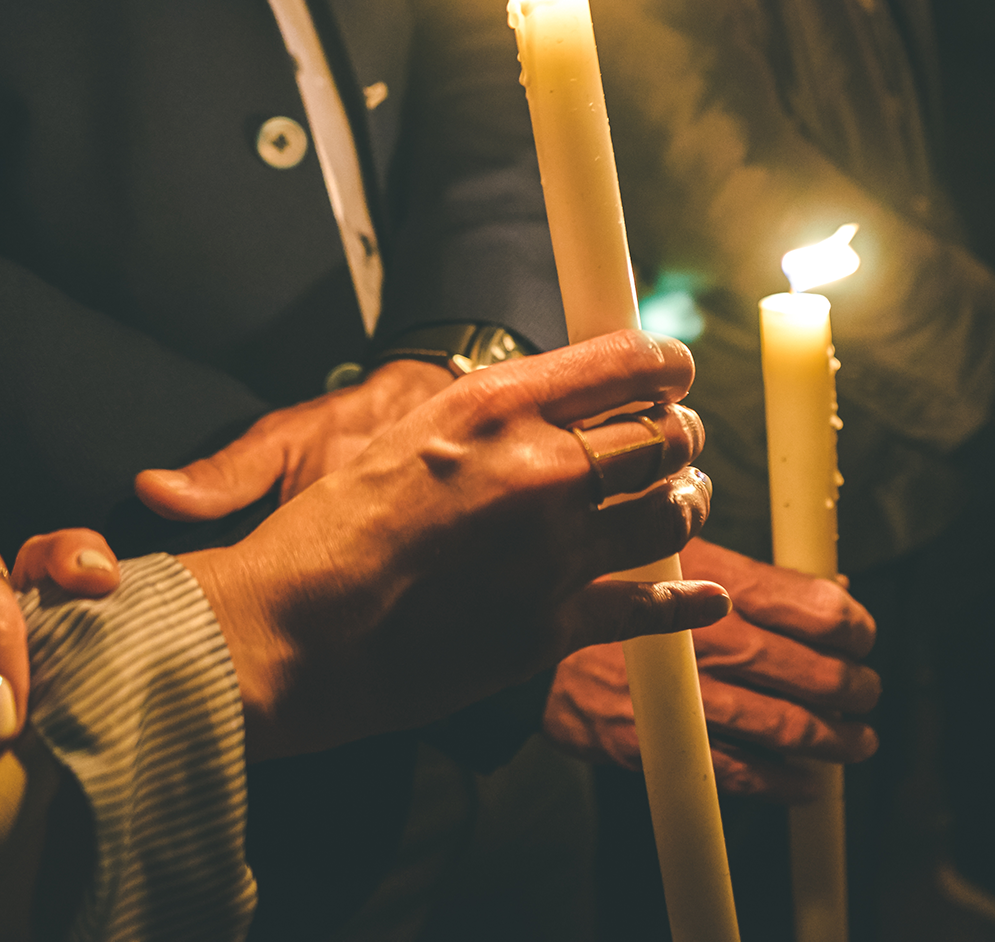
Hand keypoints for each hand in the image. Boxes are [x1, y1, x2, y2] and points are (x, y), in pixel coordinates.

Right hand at [178, 330, 731, 760]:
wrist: (289, 633)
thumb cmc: (327, 531)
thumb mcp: (399, 431)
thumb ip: (486, 413)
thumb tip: (546, 397)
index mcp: (496, 407)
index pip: (626, 361)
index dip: (667, 365)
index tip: (676, 372)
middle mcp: (539, 471)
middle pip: (663, 437)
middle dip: (680, 435)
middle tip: (677, 440)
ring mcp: (553, 553)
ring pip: (671, 514)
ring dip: (687, 503)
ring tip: (682, 499)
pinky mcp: (550, 628)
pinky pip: (648, 605)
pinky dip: (685, 601)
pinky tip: (704, 596)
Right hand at [543, 539, 879, 801]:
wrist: (530, 632)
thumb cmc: (615, 585)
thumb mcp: (682, 552)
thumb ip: (756, 574)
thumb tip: (831, 584)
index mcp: (721, 582)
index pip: (817, 609)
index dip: (855, 629)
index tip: (862, 638)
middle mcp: (710, 636)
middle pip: (812, 672)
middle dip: (853, 689)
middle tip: (866, 694)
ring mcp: (686, 693)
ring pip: (784, 726)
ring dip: (832, 740)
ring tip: (856, 743)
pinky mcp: (660, 740)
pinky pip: (738, 772)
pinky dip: (782, 783)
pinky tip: (805, 784)